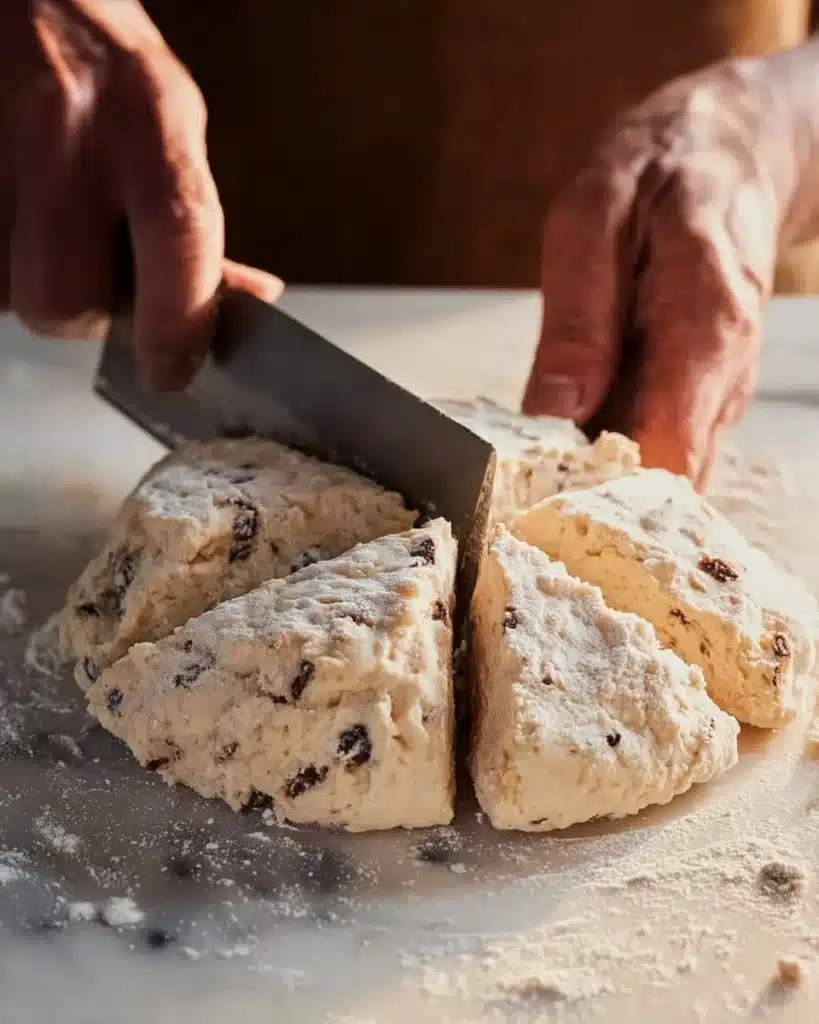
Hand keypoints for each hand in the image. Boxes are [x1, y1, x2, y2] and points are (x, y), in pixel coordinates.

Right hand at [0, 1, 282, 388]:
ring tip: (50, 230)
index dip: (178, 327)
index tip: (173, 371)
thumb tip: (246, 302)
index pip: (178, 244)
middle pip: (63, 300)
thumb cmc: (107, 68)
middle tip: (94, 277)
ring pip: (8, 292)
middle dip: (81, 312)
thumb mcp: (171, 127)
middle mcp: (64, 134)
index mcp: (147, 122)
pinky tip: (21, 220)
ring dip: (33, 286)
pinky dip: (4, 264)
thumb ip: (197, 220)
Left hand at [522, 50, 812, 487]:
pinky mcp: (691, 398)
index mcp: (706, 332)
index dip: (603, 493)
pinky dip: (603, 456)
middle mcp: (722, 380)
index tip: (538, 500)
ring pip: (655, 474)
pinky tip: (562, 441)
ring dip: (594, 482)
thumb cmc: (658, 172)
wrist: (725, 155)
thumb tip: (551, 414)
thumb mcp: (592, 217)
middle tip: (516, 495)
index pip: (668, 456)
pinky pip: (649, 447)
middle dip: (591, 502)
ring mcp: (711, 395)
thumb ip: (577, 317)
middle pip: (662, 484)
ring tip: (530, 470)